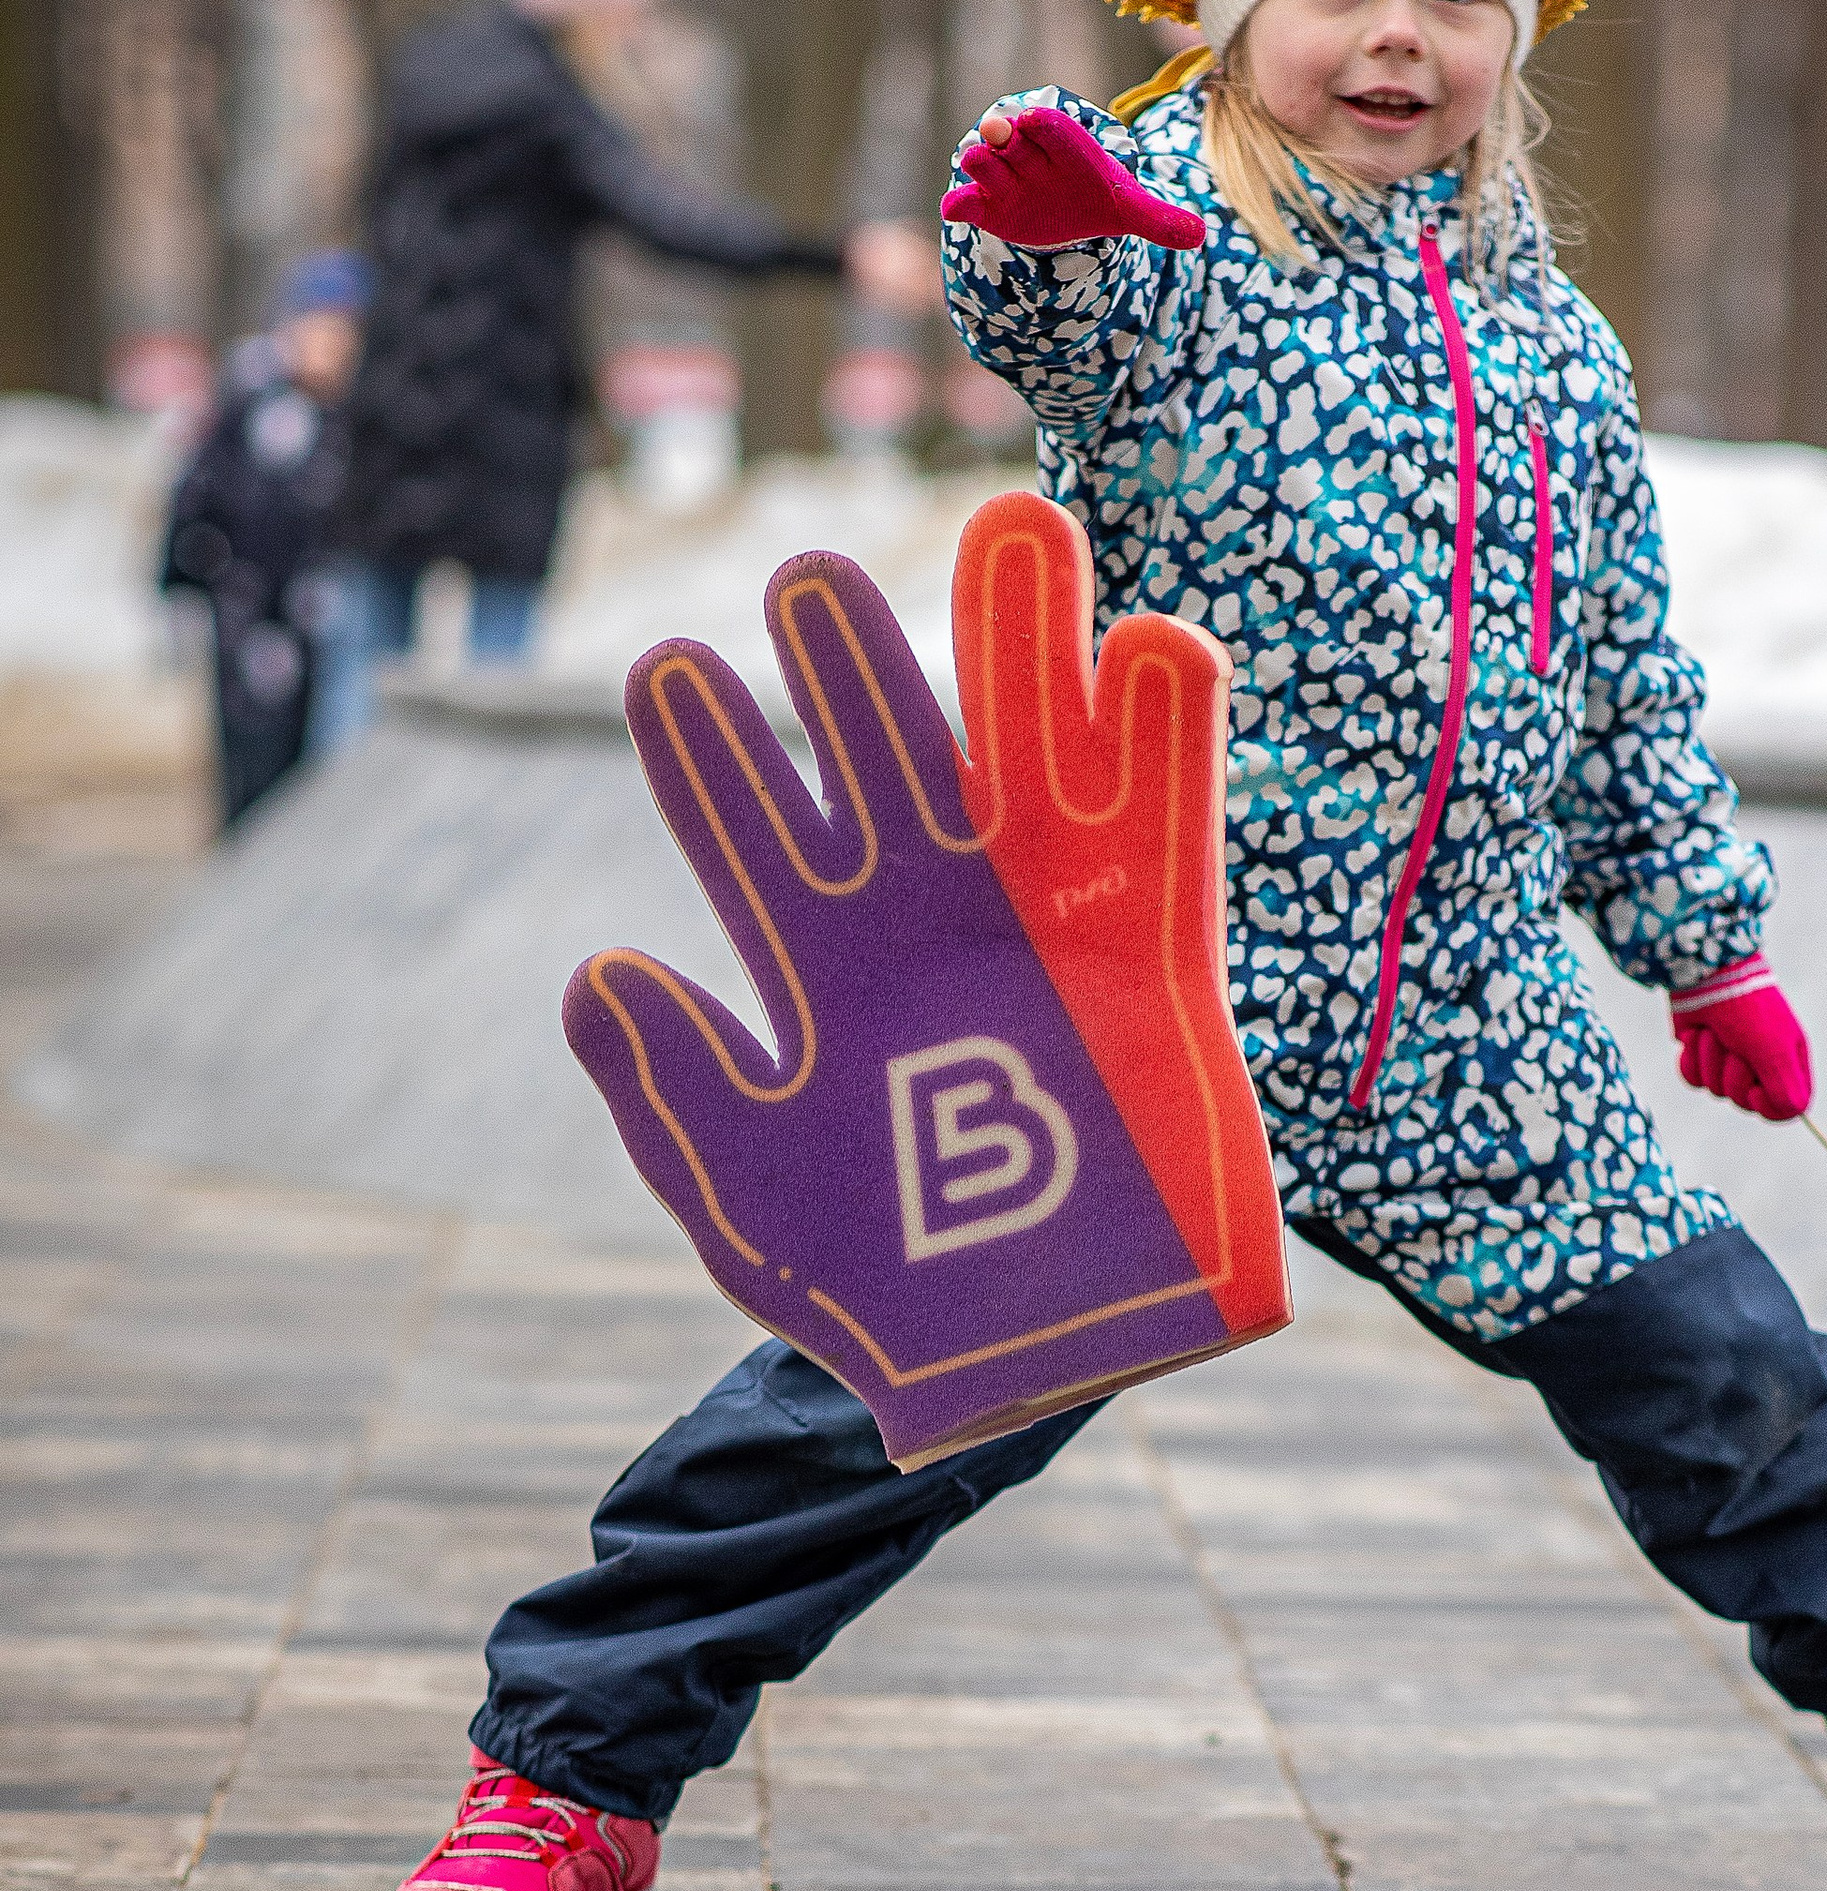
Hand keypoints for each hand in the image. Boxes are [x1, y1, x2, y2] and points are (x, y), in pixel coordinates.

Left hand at [564, 495, 1287, 1467]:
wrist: (1027, 1370)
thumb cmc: (880, 1288)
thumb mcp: (748, 1199)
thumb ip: (676, 1094)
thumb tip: (600, 973)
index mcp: (819, 967)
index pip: (752, 832)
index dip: (709, 755)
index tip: (664, 671)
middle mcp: (929, 918)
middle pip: (890, 757)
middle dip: (850, 669)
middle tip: (803, 569)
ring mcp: (1045, 925)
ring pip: (1033, 756)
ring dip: (1025, 643)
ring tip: (1012, 520)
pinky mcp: (1153, 960)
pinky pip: (1164, 834)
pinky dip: (1162, 744)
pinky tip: (1152, 645)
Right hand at [939, 104, 1206, 251]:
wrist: (1063, 208)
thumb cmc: (1096, 198)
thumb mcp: (1128, 208)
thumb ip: (1159, 219)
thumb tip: (1201, 235)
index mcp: (1067, 148)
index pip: (1054, 129)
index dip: (1044, 125)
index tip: (1034, 120)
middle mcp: (1031, 157)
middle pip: (1014, 139)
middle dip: (1005, 134)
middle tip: (998, 130)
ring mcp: (1006, 180)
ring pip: (986, 164)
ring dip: (981, 162)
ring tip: (978, 162)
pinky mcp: (987, 205)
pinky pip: (969, 202)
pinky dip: (961, 205)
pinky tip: (956, 210)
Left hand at [1668, 955, 1813, 1120]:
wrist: (1708, 975)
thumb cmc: (1749, 1010)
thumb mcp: (1774, 1050)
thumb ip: (1785, 1089)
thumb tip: (1792, 1114)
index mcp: (1789, 1061)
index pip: (1787, 1108)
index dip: (1769, 1107)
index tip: (1756, 1091)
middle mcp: (1762, 1065)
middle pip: (1746, 1103)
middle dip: (1733, 1075)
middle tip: (1734, 1046)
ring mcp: (1730, 1062)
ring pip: (1717, 1090)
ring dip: (1710, 1060)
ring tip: (1714, 1032)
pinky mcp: (1702, 1056)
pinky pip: (1694, 1080)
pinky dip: (1692, 1060)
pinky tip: (1696, 1036)